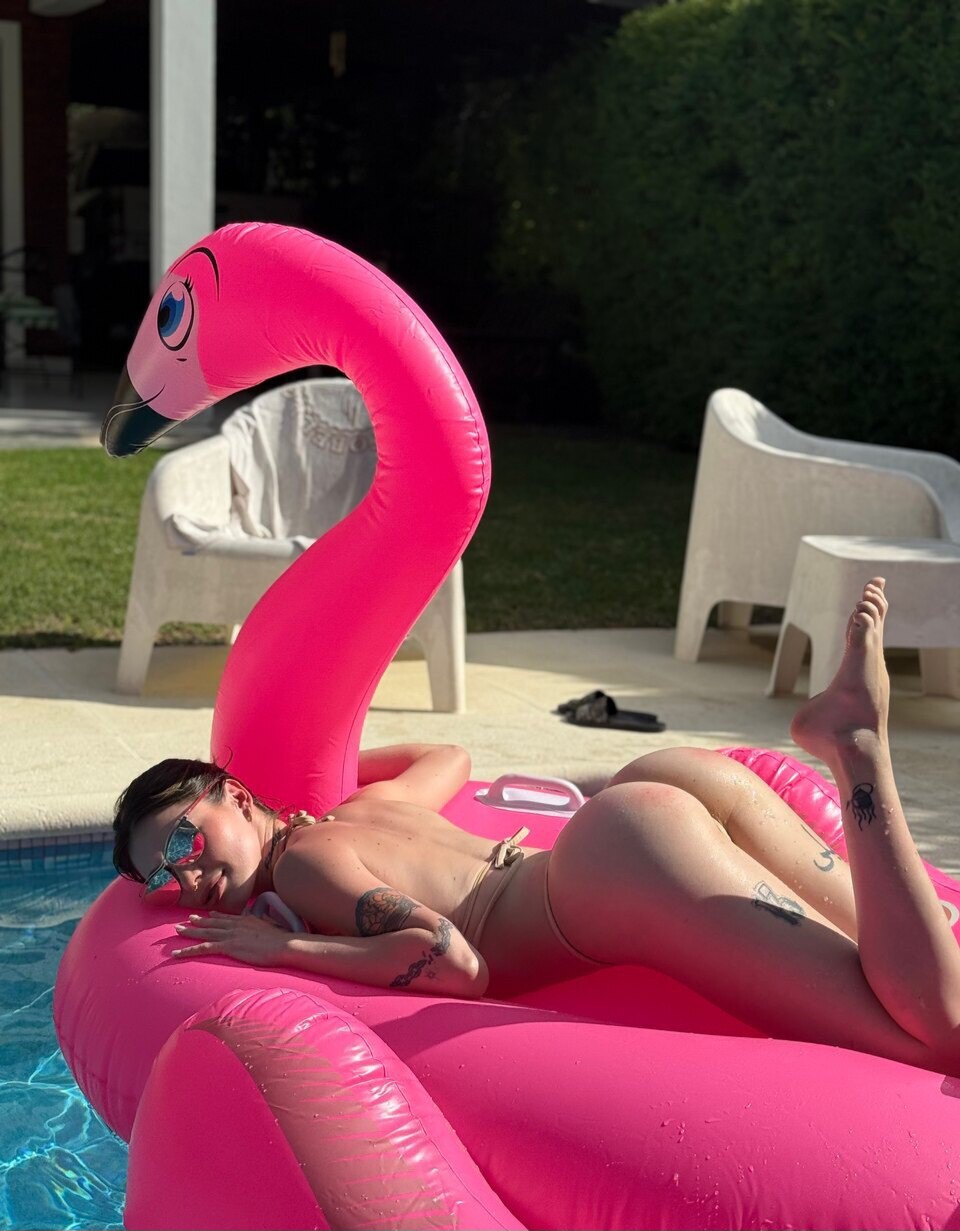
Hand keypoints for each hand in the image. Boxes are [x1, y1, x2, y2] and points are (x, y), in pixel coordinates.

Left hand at [172, 911, 289, 966]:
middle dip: (198, 921)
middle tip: (186, 919)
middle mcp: (235, 925)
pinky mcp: (227, 946)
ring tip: (178, 930)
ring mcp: (230, 934)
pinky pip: (203, 948)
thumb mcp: (272, 926)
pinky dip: (188, 950)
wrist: (283, 944)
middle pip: (212, 923)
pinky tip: (177, 953)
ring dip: (190, 931)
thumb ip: (264, 922)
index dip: (215, 916)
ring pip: (205, 932)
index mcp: (245, 920)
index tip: (207, 914)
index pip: (226, 917)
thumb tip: (264, 920)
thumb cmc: (282, 938)